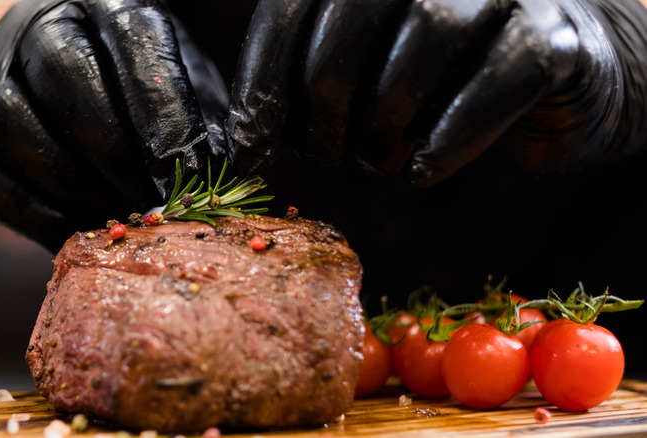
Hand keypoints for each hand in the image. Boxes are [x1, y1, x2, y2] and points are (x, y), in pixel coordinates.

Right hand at [0, 0, 228, 250]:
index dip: (165, 109)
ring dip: (74, 189)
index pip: (133, 34)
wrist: (54, 78)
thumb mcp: (181, 83)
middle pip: (64, 77)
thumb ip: (202, 121)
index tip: (195, 171)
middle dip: (117, 155)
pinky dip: (29, 215)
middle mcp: (31, 20)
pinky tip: (74, 231)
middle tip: (155, 204)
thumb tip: (221, 179)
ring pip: (11, 127)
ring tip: (119, 220)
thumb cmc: (139, 86)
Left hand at [226, 0, 646, 186]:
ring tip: (375, 162)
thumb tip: (246, 143)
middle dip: (323, 104)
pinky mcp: (552, 36)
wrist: (553, 88)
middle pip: (351, 16)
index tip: (250, 148)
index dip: (262, 81)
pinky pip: (491, 81)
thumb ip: (309, 92)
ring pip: (422, 38)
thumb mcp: (365, 83)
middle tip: (323, 156)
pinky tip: (422, 170)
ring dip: (384, 122)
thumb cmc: (440, 87)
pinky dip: (447, 138)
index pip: (293, 5)